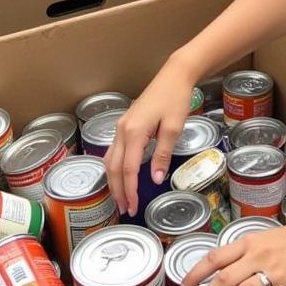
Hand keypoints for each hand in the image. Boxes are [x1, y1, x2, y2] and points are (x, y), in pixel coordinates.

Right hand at [105, 56, 194, 214]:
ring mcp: (121, 126)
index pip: (127, 169)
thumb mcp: (173, 128)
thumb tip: (155, 179)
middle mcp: (122, 130)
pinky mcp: (124, 123)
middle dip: (118, 190)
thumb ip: (163, 154)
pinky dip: (114, 167)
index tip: (134, 207)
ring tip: (121, 198)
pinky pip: (114, 150)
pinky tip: (120, 176)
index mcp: (134, 132)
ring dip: (113, 180)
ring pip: (110, 159)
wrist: (173, 76)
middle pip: (113, 167)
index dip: (130, 191)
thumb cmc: (175, 99)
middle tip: (125, 209)